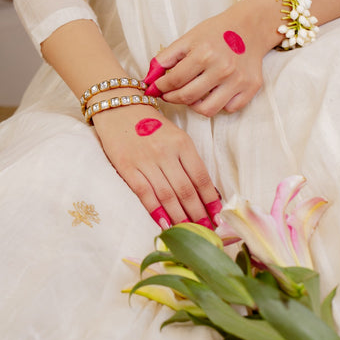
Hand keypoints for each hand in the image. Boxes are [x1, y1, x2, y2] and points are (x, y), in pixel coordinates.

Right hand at [92, 101, 220, 228]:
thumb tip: (206, 192)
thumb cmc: (152, 125)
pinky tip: (164, 224)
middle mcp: (166, 152)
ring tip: (188, 231)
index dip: (210, 199)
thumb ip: (189, 161)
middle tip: (205, 230)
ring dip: (179, 217)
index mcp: (182, 143)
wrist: (120, 108)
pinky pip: (144, 193)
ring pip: (167, 195)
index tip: (218, 215)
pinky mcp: (127, 167)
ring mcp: (146, 160)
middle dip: (197, 213)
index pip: (201, 177)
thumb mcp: (177, 137)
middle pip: (185, 190)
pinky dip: (155, 210)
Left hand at [145, 0, 283, 116]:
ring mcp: (238, 80)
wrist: (249, 28)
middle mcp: (223, 69)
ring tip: (190, 95)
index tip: (156, 88)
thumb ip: (167, 57)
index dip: (161, 87)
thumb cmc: (216, 32)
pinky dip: (218, 104)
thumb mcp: (188, 38)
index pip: (174, 80)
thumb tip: (149, 79)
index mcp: (204, 54)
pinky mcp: (251, 87)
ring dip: (193, 106)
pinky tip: (214, 93)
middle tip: (168, 95)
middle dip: (172, 98)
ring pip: (207, 110)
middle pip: (188, 97)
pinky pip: (228, 108)